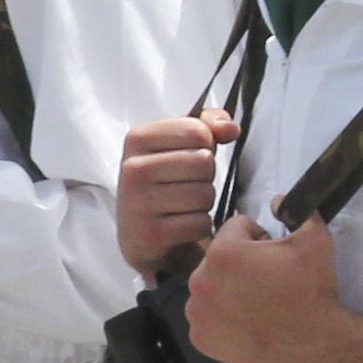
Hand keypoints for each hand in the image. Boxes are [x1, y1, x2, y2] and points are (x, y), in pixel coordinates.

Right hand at [119, 110, 236, 279]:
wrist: (143, 237)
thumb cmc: (168, 183)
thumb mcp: (181, 145)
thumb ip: (208, 124)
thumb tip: (230, 128)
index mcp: (138, 138)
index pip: (198, 131)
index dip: (206, 147)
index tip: (188, 159)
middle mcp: (132, 168)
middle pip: (204, 162)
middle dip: (206, 178)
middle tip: (186, 187)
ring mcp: (137, 202)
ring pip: (204, 194)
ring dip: (204, 204)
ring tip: (183, 207)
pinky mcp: (150, 235)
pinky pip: (200, 223)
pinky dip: (200, 227)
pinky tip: (181, 227)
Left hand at [185, 217, 362, 362]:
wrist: (314, 344)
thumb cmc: (312, 291)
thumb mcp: (315, 239)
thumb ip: (295, 211)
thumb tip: (276, 202)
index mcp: (223, 252)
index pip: (236, 227)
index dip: (259, 237)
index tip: (274, 254)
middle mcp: (200, 280)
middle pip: (218, 258)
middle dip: (240, 264)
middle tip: (267, 281)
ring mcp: (198, 313)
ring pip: (210, 288)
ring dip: (228, 290)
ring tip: (257, 304)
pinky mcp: (201, 338)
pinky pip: (207, 318)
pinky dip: (222, 319)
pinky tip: (247, 323)